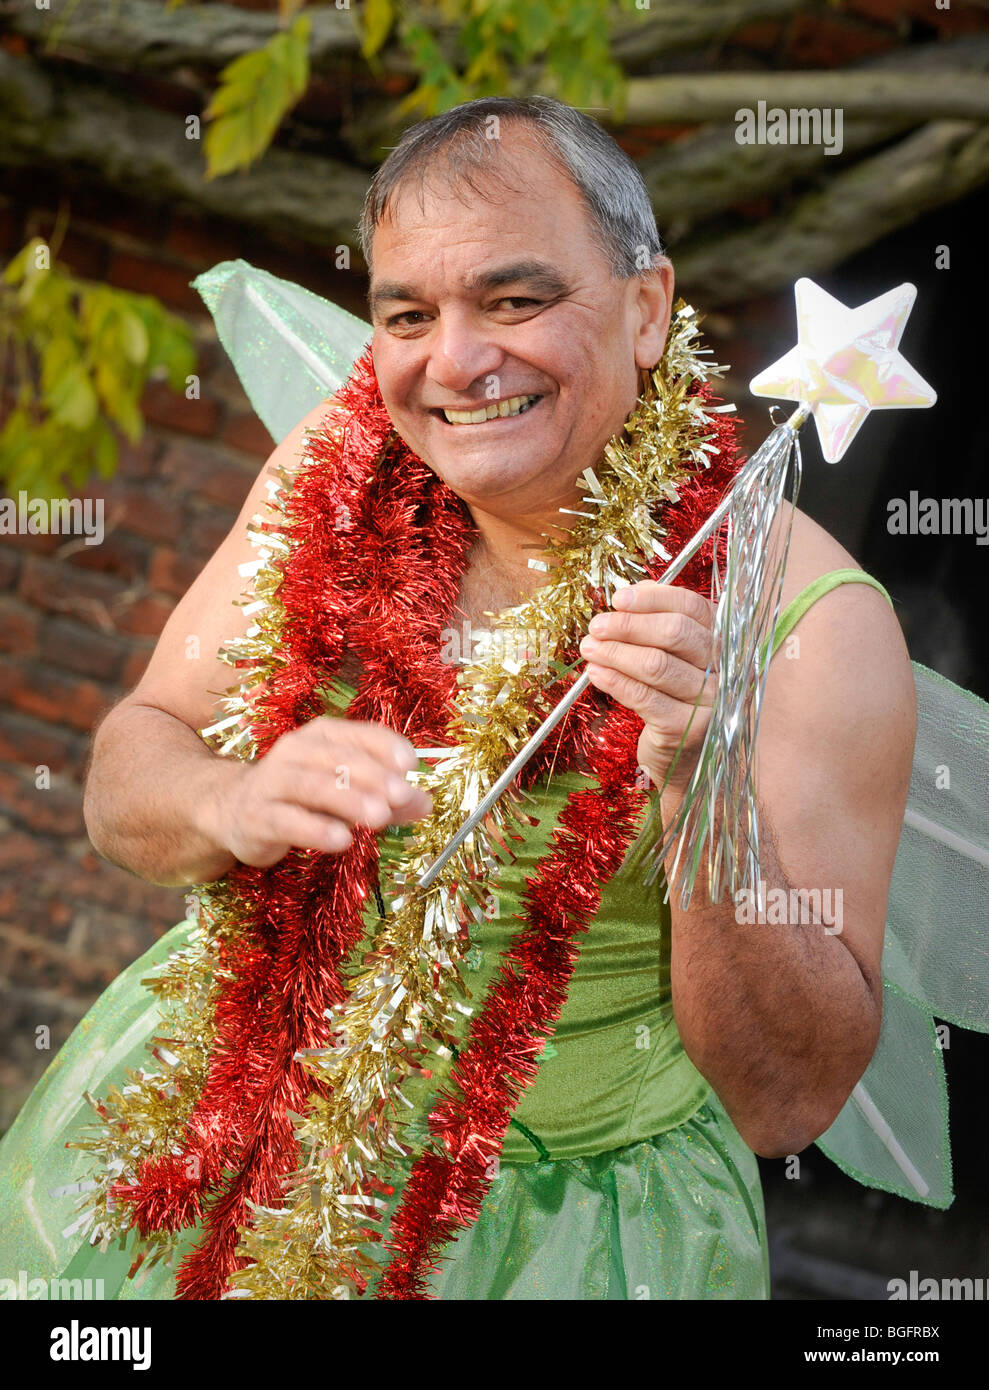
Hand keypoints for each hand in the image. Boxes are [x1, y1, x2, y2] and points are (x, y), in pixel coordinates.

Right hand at [207, 717, 432, 867]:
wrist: (233, 810)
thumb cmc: (301, 797)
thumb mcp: (348, 792)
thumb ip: (388, 797)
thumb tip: (426, 803)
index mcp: (321, 737)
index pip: (358, 734)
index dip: (386, 746)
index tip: (412, 764)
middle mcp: (294, 751)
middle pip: (337, 758)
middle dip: (373, 776)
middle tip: (403, 795)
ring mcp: (272, 783)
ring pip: (311, 785)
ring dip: (348, 799)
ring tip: (379, 817)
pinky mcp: (257, 817)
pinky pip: (286, 820)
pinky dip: (315, 828)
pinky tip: (341, 839)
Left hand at [578, 580, 716, 795]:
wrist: (686, 760)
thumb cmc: (674, 701)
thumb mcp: (674, 659)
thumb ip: (658, 624)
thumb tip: (630, 593)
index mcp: (720, 642)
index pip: (691, 607)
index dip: (652, 599)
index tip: (618, 599)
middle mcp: (722, 668)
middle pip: (675, 633)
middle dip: (628, 625)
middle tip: (596, 626)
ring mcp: (709, 700)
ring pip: (656, 665)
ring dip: (615, 652)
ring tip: (589, 648)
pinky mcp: (687, 729)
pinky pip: (645, 698)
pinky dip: (615, 682)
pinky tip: (596, 673)